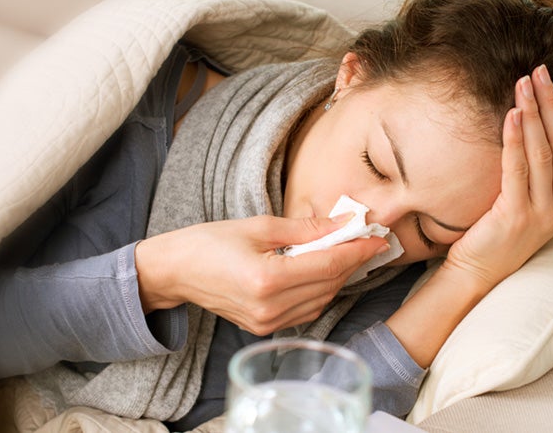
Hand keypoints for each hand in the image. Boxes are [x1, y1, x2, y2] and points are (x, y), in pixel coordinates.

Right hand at [135, 214, 390, 335]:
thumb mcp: (259, 227)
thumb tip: (343, 224)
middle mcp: (270, 307)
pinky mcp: (265, 328)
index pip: (329, 265)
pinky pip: (306, 311)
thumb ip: (305, 229)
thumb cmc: (209, 242)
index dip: (357, 250)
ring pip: (322, 301)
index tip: (376, 237)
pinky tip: (321, 272)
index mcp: (267, 279)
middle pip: (329, 284)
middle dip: (351, 262)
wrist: (175, 271)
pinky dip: (320, 291)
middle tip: (365, 240)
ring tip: (344, 253)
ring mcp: (267, 323)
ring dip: (337, 277)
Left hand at [444, 65, 552, 285]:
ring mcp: (543, 213)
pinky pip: (518, 170)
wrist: (479, 272)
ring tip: (524, 85)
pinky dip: (515, 139)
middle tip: (540, 72)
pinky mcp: (516, 216)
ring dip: (534, 114)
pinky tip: (510, 115)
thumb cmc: (504, 235)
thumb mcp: (543, 208)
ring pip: (545, 152)